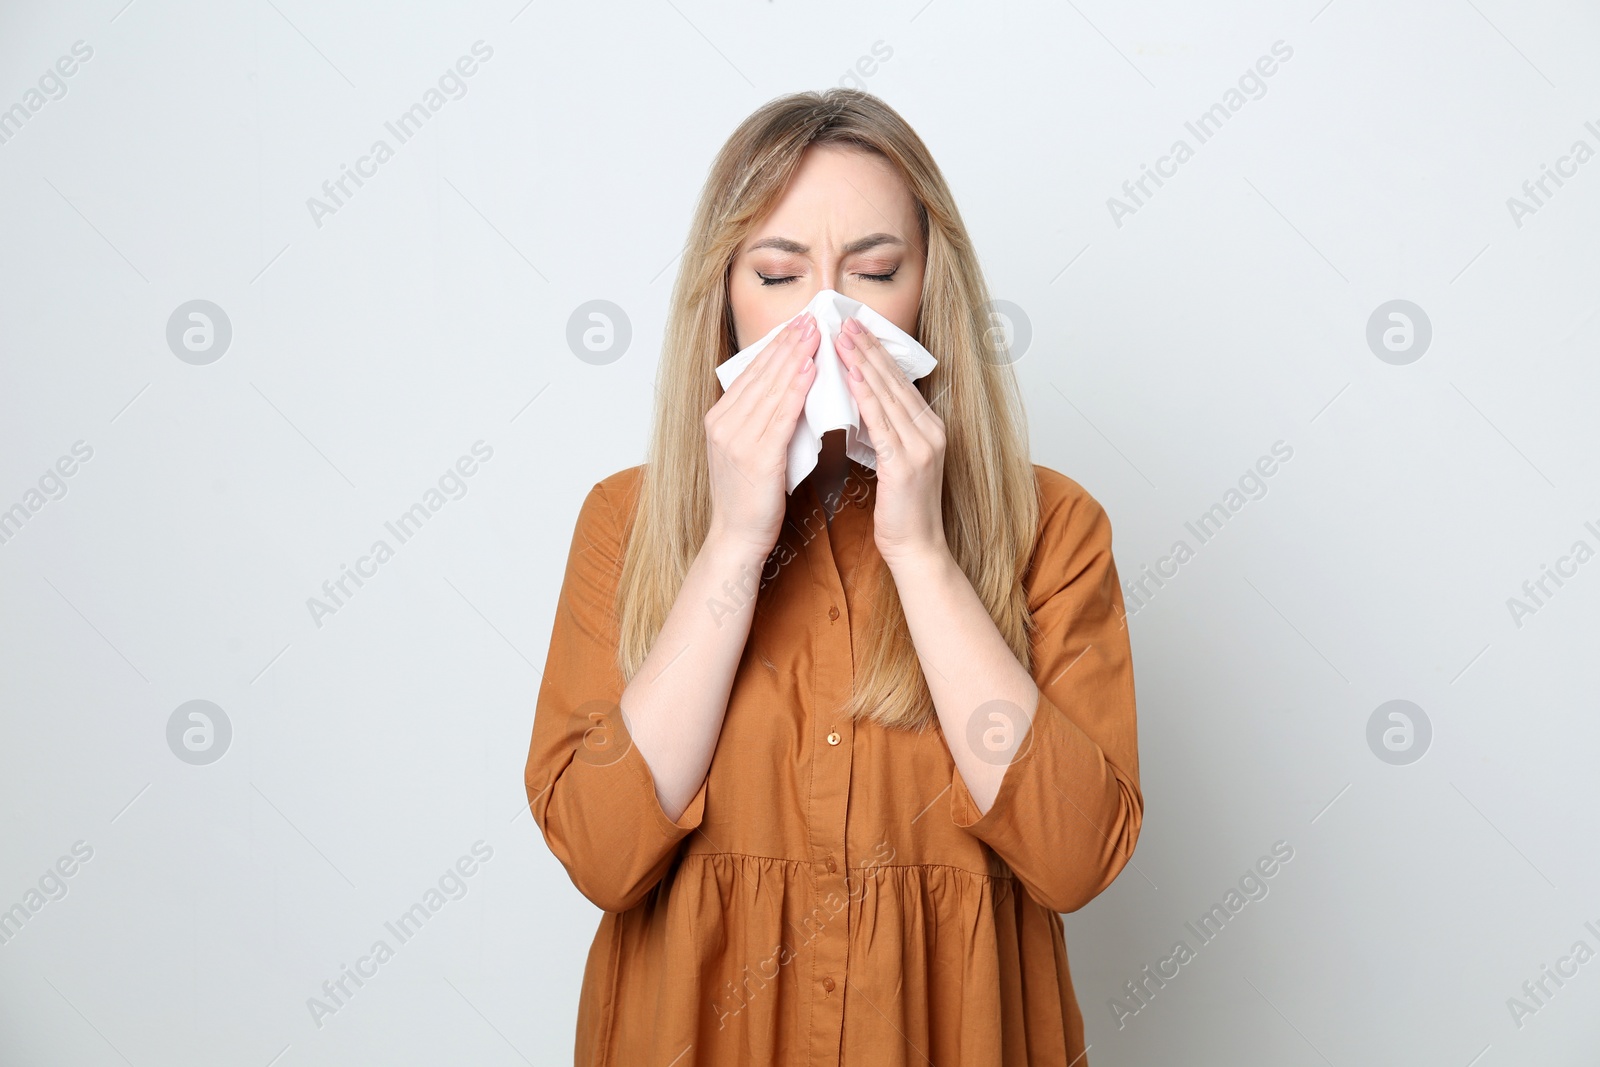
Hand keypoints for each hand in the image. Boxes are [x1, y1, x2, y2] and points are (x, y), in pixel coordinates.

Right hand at [704, 312, 818, 557]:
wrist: (737, 538)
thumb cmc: (750, 498)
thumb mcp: (749, 450)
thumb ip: (760, 420)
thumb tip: (788, 391)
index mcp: (719, 419)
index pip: (751, 374)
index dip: (775, 347)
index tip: (797, 324)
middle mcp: (723, 424)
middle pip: (760, 375)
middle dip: (787, 343)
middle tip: (810, 318)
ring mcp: (737, 439)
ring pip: (771, 389)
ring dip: (795, 357)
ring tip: (815, 334)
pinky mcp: (756, 457)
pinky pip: (780, 415)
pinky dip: (796, 389)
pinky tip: (811, 370)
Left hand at [835, 316, 947, 566]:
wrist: (917, 549)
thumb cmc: (902, 511)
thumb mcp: (896, 463)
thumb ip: (886, 433)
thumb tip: (862, 405)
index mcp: (929, 428)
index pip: (899, 381)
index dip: (877, 353)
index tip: (855, 329)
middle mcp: (930, 431)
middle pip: (894, 381)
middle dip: (868, 348)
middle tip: (845, 320)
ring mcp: (921, 446)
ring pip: (887, 395)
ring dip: (862, 363)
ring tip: (842, 337)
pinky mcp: (906, 463)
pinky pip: (881, 422)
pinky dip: (864, 396)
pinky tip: (850, 376)